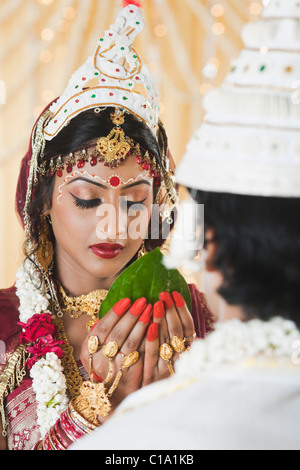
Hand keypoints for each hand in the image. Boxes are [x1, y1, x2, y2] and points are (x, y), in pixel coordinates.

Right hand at [80, 297, 152, 413]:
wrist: (111, 397)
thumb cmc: (106, 365)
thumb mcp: (97, 349)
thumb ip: (104, 331)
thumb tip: (119, 306)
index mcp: (87, 350)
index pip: (101, 327)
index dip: (115, 312)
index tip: (127, 299)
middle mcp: (98, 361)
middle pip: (116, 334)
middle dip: (131, 315)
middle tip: (143, 301)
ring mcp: (113, 371)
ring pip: (130, 344)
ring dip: (142, 324)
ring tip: (151, 309)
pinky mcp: (130, 377)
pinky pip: (140, 355)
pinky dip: (148, 340)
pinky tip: (156, 327)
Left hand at [142, 291, 195, 385]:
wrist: (152, 402)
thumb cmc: (162, 373)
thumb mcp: (173, 356)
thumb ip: (173, 335)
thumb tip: (171, 307)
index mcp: (187, 352)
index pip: (188, 327)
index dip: (182, 310)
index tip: (175, 294)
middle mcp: (180, 359)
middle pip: (178, 331)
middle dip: (171, 310)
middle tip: (163, 294)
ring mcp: (167, 367)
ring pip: (167, 340)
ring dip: (162, 320)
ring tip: (156, 303)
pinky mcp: (153, 376)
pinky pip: (154, 356)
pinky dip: (153, 340)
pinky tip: (149, 326)